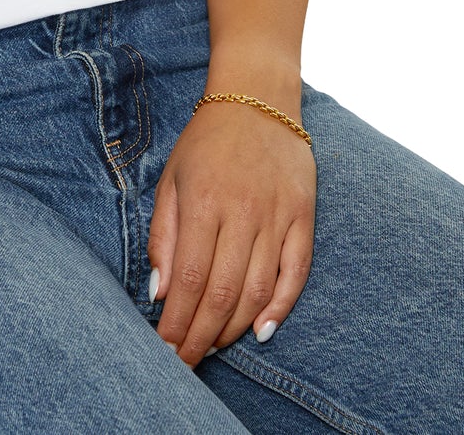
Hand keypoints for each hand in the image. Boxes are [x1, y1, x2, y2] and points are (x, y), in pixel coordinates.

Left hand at [147, 100, 315, 365]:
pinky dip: (281, 307)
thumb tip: (159, 292)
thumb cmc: (205, 143)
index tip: (165, 348)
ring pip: (258, 290)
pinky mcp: (304, 216)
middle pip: (223, 292)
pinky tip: (261, 330)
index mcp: (203, 202)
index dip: (178, 321)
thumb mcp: (171, 180)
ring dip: (235, 327)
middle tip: (187, 362)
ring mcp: (277, 215)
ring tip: (214, 347)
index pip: (189, 278)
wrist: (257, 99)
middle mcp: (242, 212)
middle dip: (202, 335)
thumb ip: (163, 236)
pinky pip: (296, 272)